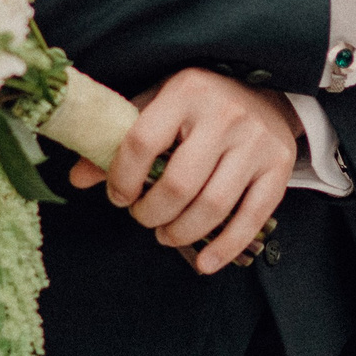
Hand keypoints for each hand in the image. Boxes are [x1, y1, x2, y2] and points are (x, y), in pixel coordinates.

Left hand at [65, 68, 299, 274]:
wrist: (264, 93)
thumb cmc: (199, 105)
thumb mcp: (157, 106)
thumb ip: (119, 138)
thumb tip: (77, 178)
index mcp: (185, 92)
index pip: (141, 143)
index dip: (122, 179)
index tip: (118, 196)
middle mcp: (224, 115)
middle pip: (178, 185)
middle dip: (151, 214)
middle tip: (144, 218)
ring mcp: (255, 141)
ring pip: (212, 206)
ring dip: (182, 233)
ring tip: (168, 234)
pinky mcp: (278, 166)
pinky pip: (250, 218)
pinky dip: (225, 248)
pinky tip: (205, 262)